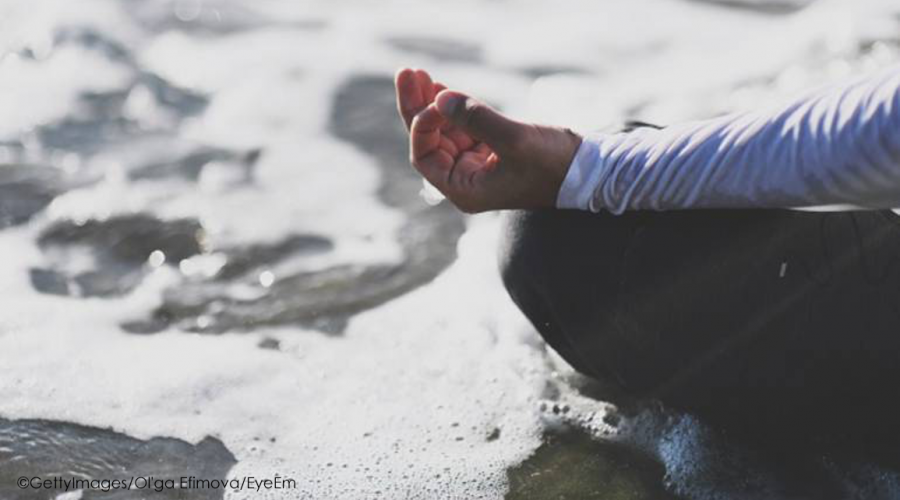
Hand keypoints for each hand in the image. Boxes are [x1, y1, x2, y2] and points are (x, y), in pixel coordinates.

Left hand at [395, 68, 581, 212]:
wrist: (588, 170)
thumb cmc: (553, 164)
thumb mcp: (514, 140)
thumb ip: (476, 119)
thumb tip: (440, 98)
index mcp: (464, 190)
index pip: (425, 156)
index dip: (422, 126)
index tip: (434, 99)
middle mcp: (465, 181)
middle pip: (429, 141)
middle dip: (417, 106)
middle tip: (407, 73)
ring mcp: (476, 166)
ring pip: (443, 131)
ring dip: (432, 103)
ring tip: (419, 75)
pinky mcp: (490, 151)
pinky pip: (461, 128)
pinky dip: (452, 108)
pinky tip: (442, 88)